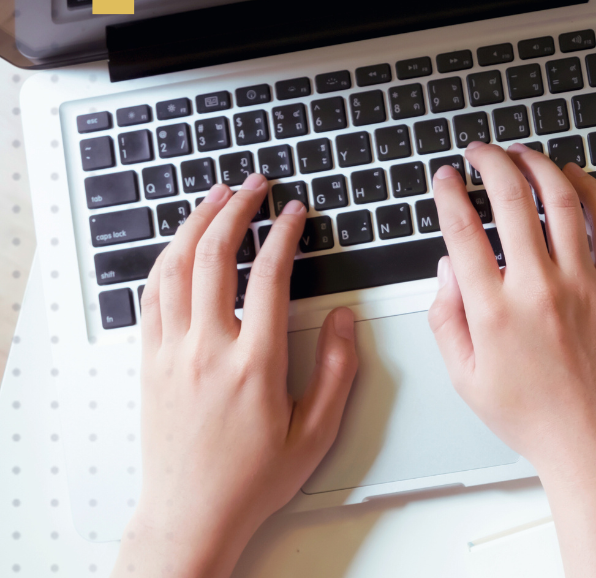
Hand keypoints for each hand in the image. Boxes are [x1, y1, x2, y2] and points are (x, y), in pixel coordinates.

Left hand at [114, 174, 357, 577]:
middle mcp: (207, 351)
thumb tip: (341, 321)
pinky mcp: (150, 363)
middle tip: (254, 187)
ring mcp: (171, 354)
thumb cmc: (252, 479)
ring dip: (194, 224)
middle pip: (213, 257)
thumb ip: (335, 372)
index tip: (294, 213)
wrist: (192, 514)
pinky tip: (179, 246)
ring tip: (215, 197)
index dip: (283, 235)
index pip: (267, 277)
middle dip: (235, 210)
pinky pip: (151, 297)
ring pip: (174, 268)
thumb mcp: (316, 432)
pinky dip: (166, 261)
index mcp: (253, 365)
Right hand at [429, 143, 595, 577]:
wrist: (593, 445)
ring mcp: (584, 285)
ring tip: (523, 155)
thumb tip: (448, 268)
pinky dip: (592, 192)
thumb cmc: (533, 418)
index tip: (446, 178)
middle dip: (492, 163)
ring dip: (539, 166)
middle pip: (513, 200)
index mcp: (494, 312)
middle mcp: (539, 290)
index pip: (463, 230)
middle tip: (482, 152)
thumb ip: (446, 319)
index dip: (450, 193)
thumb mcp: (466, 378)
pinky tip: (576, 179)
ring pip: (562, 200)